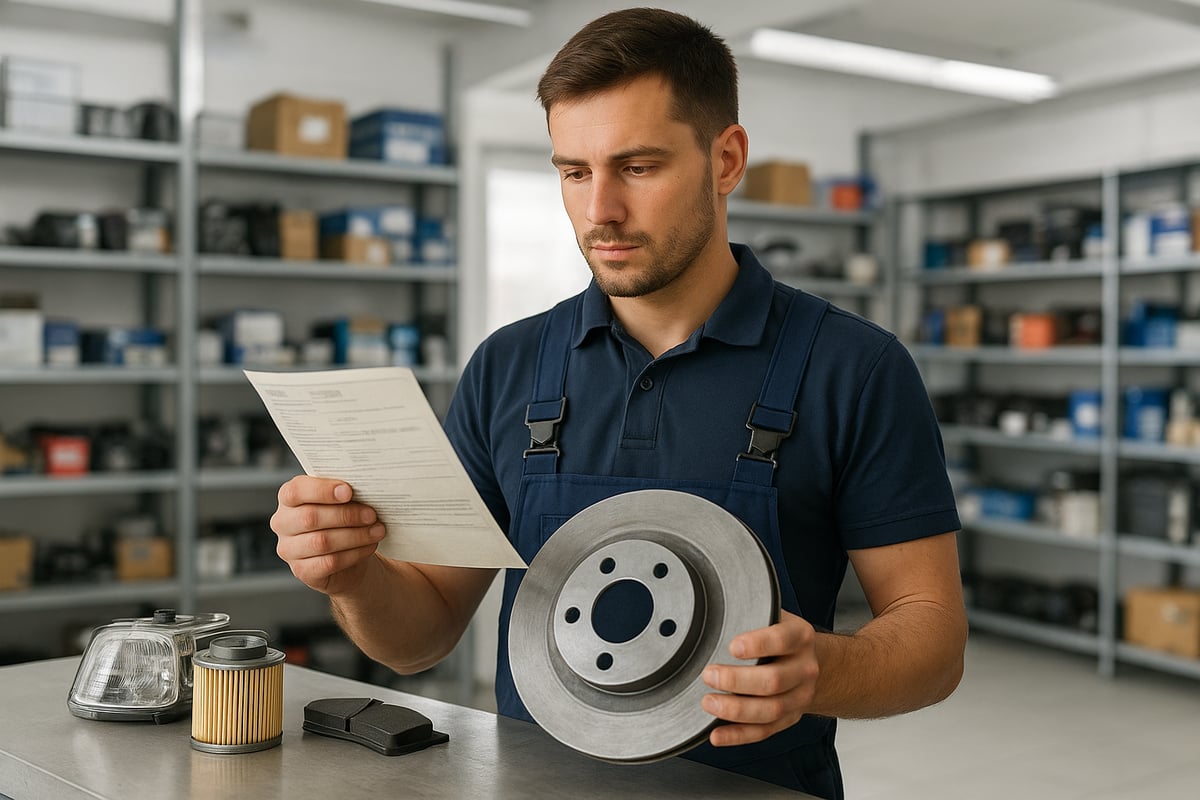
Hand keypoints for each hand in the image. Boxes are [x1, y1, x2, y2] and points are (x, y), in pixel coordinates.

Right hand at [270, 475, 386, 595]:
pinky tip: (369, 546)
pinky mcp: (302, 571)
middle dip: (346, 515)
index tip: (349, 491)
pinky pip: (329, 562)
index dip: (322, 491)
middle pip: (310, 518)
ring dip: (355, 535)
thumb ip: (344, 492)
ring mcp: (289, 549)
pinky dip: (354, 553)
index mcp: (288, 498)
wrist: (349, 555)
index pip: (295, 491)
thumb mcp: (342, 501)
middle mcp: (282, 523)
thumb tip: (365, 487)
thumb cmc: (344, 520)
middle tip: (371, 514)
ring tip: (377, 531)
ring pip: (321, 542)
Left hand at [700, 610, 818, 746]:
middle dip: (737, 680)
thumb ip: (752, 613)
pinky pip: (764, 732)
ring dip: (736, 709)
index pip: (782, 640)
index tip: (732, 646)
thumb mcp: (774, 615)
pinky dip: (738, 735)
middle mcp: (805, 668)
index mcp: (800, 637)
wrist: (811, 661)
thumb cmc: (782, 636)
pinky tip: (716, 734)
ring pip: (770, 710)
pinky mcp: (790, 718)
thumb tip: (714, 611)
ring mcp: (800, 697)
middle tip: (709, 675)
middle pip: (774, 680)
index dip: (757, 644)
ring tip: (709, 702)